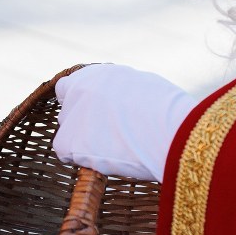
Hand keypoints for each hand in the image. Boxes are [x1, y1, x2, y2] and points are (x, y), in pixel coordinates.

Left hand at [53, 64, 197, 181]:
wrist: (170, 131)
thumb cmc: (165, 111)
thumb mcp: (141, 86)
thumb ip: (119, 91)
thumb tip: (118, 101)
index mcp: (96, 74)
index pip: (70, 87)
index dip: (81, 103)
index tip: (95, 115)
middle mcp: (78, 90)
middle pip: (69, 112)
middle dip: (82, 124)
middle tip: (108, 136)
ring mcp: (71, 115)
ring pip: (67, 133)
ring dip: (82, 142)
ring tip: (113, 149)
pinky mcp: (69, 142)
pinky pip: (65, 153)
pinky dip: (80, 158)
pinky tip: (104, 159)